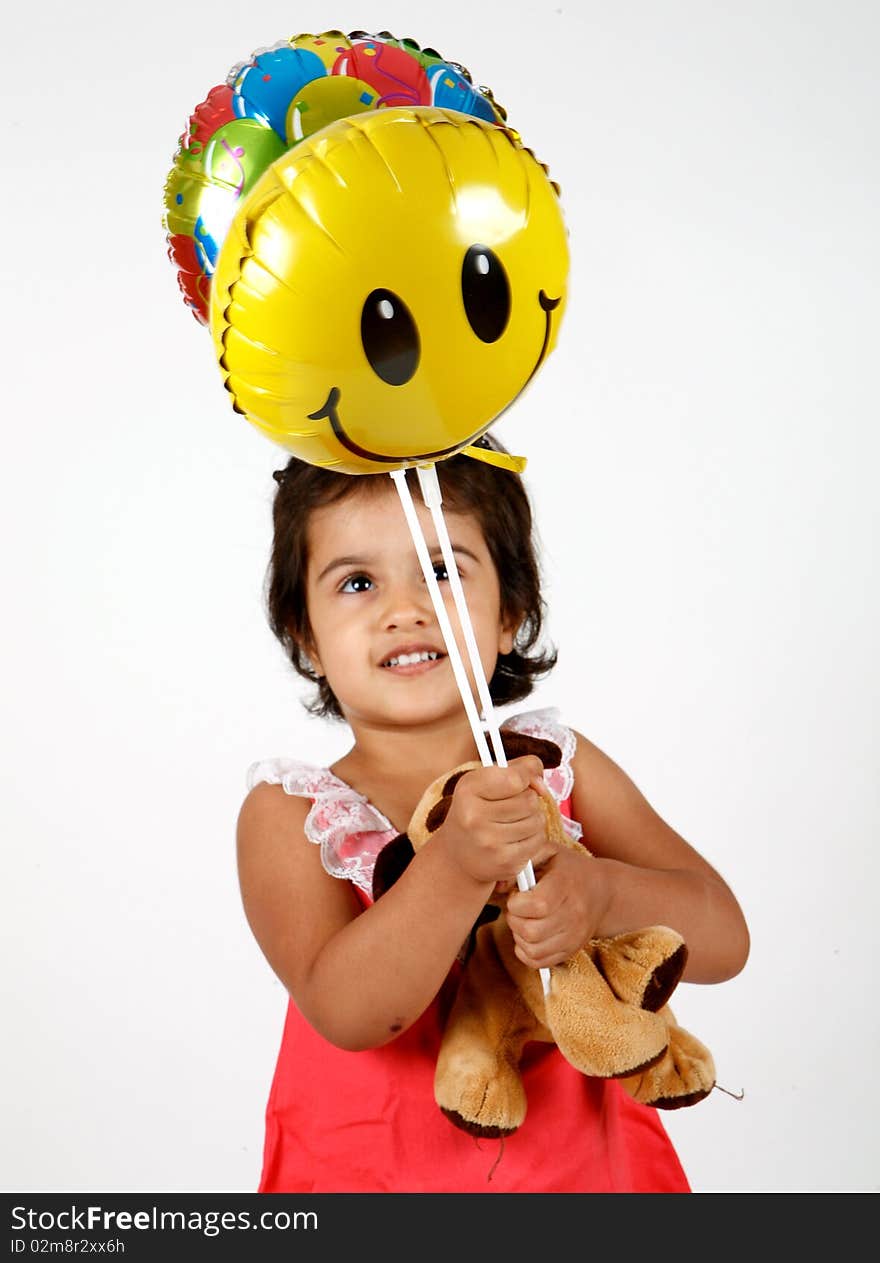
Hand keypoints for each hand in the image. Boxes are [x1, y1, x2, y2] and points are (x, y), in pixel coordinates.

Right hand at [435, 756, 555, 887]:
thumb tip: (542, 786)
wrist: (458, 854)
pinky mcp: (505, 862)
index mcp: (468, 790)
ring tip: (514, 822)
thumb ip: (519, 768)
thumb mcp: (486, 780)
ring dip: (532, 819)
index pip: (515, 778)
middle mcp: (474, 818)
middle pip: (529, 801)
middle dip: (528, 800)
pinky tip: (516, 838)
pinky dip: (533, 837)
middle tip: (512, 806)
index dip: (525, 777)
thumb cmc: (477, 809)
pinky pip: (538, 841)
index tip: (519, 782)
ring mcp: (489, 843)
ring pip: (537, 821)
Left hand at [505, 848, 609, 968]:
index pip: (537, 905)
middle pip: (532, 931)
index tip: (517, 895)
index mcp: (566, 885)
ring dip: (519, 936)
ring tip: (524, 920)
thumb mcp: (547, 852)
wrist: (603, 891)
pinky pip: (539, 962)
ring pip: (533, 949)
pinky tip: (528, 935)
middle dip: (514, 919)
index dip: (517, 903)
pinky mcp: (571, 950)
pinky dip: (526, 951)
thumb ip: (520, 861)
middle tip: (518, 908)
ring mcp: (574, 936)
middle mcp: (574, 914)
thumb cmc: (568, 869)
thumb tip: (498, 886)